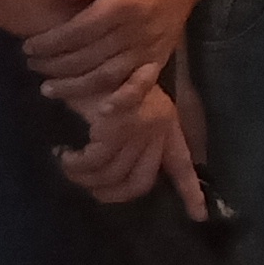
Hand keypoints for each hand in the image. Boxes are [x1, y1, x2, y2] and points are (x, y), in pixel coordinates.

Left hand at [25, 0, 208, 113]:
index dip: (50, 43)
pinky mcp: (159, 58)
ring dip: (75, 86)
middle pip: (88, 56)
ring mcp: (149, 47)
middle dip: (54, 65)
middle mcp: (136, 30)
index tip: (28, 47)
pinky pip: (141, 84)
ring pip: (107, 75)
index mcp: (122, 4)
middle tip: (32, 65)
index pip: (78, 31)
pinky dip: (124, 100)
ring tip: (49, 89)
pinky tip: (104, 110)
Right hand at [53, 75, 195, 208]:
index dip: (190, 193)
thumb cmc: (108, 75)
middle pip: (139, 183)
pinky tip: (64, 154)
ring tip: (68, 165)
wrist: (96, 46)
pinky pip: (96, 160)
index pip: (183, 166)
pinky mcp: (115, 124)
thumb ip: (133, 136)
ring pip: (113, 175)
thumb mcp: (130, 104)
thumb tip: (117, 173)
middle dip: (112, 194)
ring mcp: (139, 127)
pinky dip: (78, 164)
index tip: (199, 218)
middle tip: (89, 189)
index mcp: (168, 126)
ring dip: (85, 178)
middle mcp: (159, 129)